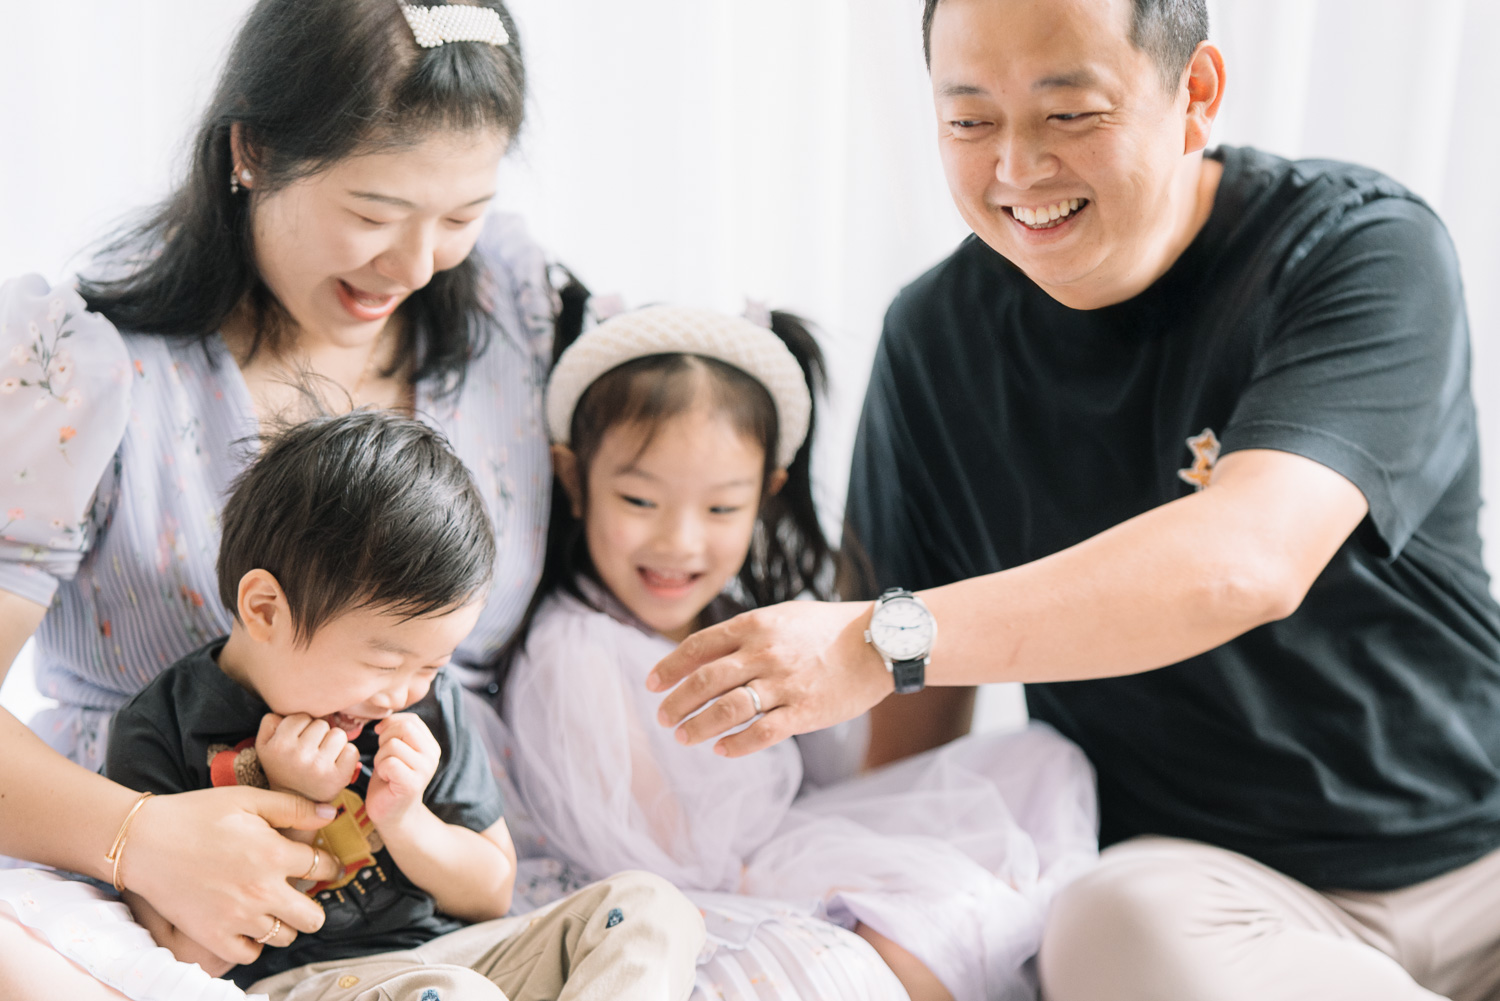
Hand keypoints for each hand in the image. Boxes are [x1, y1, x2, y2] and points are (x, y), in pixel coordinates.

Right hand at [122, 786, 341, 966]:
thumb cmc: (196, 814)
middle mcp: (261, 891)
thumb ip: (293, 807)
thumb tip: (330, 814)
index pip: (323, 867)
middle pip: (313, 917)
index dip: (329, 865)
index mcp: (273, 854)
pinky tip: (248, 925)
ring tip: (273, 908)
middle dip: (314, 905)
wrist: (144, 841)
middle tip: (302, 895)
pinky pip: (250, 954)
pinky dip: (253, 943)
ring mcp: (238, 918)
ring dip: (285, 923)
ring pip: (284, 936)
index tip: (325, 865)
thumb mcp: (248, 799)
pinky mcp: (213, 936)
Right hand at [255, 713, 360, 801]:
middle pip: (322, 723)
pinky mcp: (337, 777)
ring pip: (338, 734)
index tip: (297, 742)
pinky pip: (351, 750)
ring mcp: (318, 767)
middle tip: (310, 753)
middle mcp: (296, 755)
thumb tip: (292, 705)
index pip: (301, 716)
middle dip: (319, 734)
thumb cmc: (283, 767)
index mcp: (277, 745)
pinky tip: (334, 766)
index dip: (302, 727)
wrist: (295, 805)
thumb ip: (271, 721)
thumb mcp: (264, 744)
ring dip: (334, 744)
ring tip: (322, 758)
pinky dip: (346, 756)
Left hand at [364, 713, 439, 827]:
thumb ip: (398, 731)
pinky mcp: (413, 784)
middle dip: (385, 739)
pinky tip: (386, 780)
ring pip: (393, 745)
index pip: (410, 720)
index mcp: (430, 744)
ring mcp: (425, 770)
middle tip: (384, 757)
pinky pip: (389, 763)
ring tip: (386, 771)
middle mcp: (433, 755)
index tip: (383, 739)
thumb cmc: (390, 779)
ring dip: (380, 757)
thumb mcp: (397, 749)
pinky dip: (381, 769)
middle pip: (403, 728)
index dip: (391, 725)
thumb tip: (383, 718)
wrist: (394, 814)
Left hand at [647, 599, 893, 756]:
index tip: (652, 684)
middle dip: (677, 702)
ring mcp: (785, 683)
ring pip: (727, 710)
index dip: (669, 667)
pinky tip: (721, 751)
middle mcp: (765, 653)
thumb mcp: (782, 616)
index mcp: (755, 625)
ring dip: (698, 726)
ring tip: (683, 737)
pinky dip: (736, 745)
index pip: (698, 647)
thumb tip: (705, 654)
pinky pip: (762, 734)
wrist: (879, 642)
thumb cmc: (828, 629)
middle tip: (663, 718)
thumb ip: (746, 632)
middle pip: (705, 681)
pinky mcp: (805, 711)